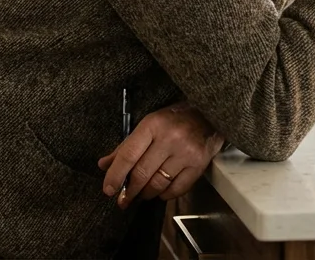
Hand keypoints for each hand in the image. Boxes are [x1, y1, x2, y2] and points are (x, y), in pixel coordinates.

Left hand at [97, 100, 224, 208]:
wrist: (210, 115)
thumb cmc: (175, 119)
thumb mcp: (149, 124)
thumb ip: (127, 146)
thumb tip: (104, 165)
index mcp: (153, 125)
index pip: (128, 155)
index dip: (116, 175)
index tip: (108, 190)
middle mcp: (169, 139)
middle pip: (142, 172)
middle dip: (130, 191)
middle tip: (123, 200)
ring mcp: (186, 153)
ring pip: (158, 183)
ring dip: (146, 194)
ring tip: (141, 195)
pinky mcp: (199, 165)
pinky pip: (177, 189)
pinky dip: (165, 194)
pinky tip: (160, 192)